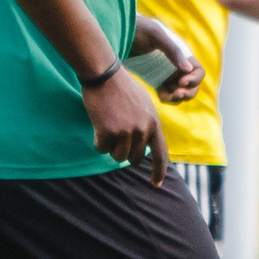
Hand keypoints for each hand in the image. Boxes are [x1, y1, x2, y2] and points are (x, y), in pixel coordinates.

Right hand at [84, 64, 168, 184]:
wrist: (105, 74)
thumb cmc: (122, 88)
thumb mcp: (144, 106)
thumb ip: (147, 126)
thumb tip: (144, 149)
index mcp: (154, 123)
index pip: (161, 154)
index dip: (159, 171)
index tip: (156, 184)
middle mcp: (143, 130)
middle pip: (134, 159)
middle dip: (124, 153)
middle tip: (117, 137)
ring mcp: (126, 132)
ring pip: (117, 156)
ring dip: (110, 146)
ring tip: (108, 127)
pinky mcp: (108, 132)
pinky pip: (101, 149)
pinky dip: (98, 141)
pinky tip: (98, 124)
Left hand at [131, 15, 204, 103]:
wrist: (119, 31)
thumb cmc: (139, 28)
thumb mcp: (156, 35)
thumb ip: (173, 51)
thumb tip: (188, 69)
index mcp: (182, 54)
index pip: (198, 71)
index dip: (195, 79)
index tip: (182, 82)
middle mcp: (177, 65)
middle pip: (192, 85)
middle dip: (188, 92)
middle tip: (177, 94)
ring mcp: (167, 74)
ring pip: (180, 92)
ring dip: (178, 98)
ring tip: (168, 97)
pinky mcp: (155, 80)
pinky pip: (167, 94)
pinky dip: (167, 98)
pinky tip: (160, 97)